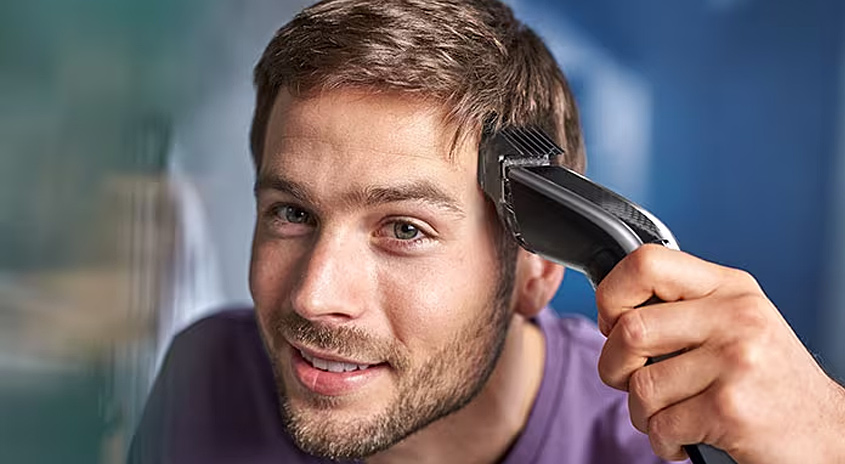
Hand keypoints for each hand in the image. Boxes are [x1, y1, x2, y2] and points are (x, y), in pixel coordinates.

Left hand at [595, 244, 844, 462]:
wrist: (827, 431)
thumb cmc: (768, 378)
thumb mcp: (736, 321)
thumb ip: (682, 306)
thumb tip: (612, 308)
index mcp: (728, 287)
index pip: (645, 262)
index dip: (612, 294)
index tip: (614, 322)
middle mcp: (734, 317)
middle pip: (630, 329)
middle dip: (614, 365)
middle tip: (631, 380)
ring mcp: (735, 361)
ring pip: (640, 385)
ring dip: (642, 412)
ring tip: (668, 415)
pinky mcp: (730, 409)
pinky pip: (661, 425)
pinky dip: (662, 441)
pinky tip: (685, 439)